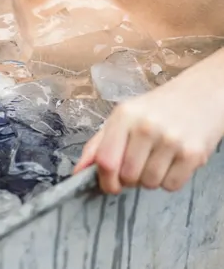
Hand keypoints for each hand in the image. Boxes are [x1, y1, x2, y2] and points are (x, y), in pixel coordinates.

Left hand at [74, 49, 223, 193]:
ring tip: (155, 159)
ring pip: (150, 183)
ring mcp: (171, 140)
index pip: (106, 161)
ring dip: (149, 180)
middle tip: (137, 164)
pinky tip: (171, 162)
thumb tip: (78, 171)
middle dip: (130, 179)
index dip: (105, 180)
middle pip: (128, 176)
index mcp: (124, 116)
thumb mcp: (122, 118)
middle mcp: (146, 126)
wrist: (200, 95)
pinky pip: (171, 185)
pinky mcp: (194, 153)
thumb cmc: (156, 109)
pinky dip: (169, 181)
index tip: (109, 184)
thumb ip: (98, 145)